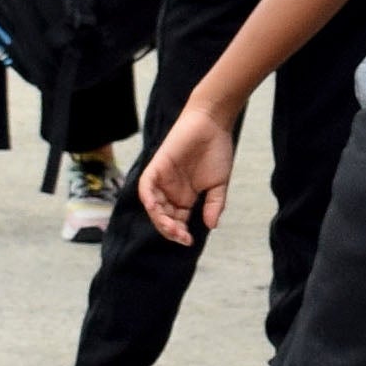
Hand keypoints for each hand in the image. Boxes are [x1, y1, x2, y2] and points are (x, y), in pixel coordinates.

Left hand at [137, 102, 239, 242]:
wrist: (212, 124)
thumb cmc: (216, 151)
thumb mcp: (219, 185)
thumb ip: (214, 205)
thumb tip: (211, 225)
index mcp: (185, 198)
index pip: (177, 221)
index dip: (180, 233)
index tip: (189, 241)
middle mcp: (171, 191)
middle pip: (164, 217)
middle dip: (170, 230)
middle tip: (181, 237)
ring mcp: (163, 179)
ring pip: (154, 205)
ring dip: (160, 219)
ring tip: (172, 228)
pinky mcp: (157, 166)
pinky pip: (147, 186)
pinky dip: (148, 198)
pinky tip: (155, 209)